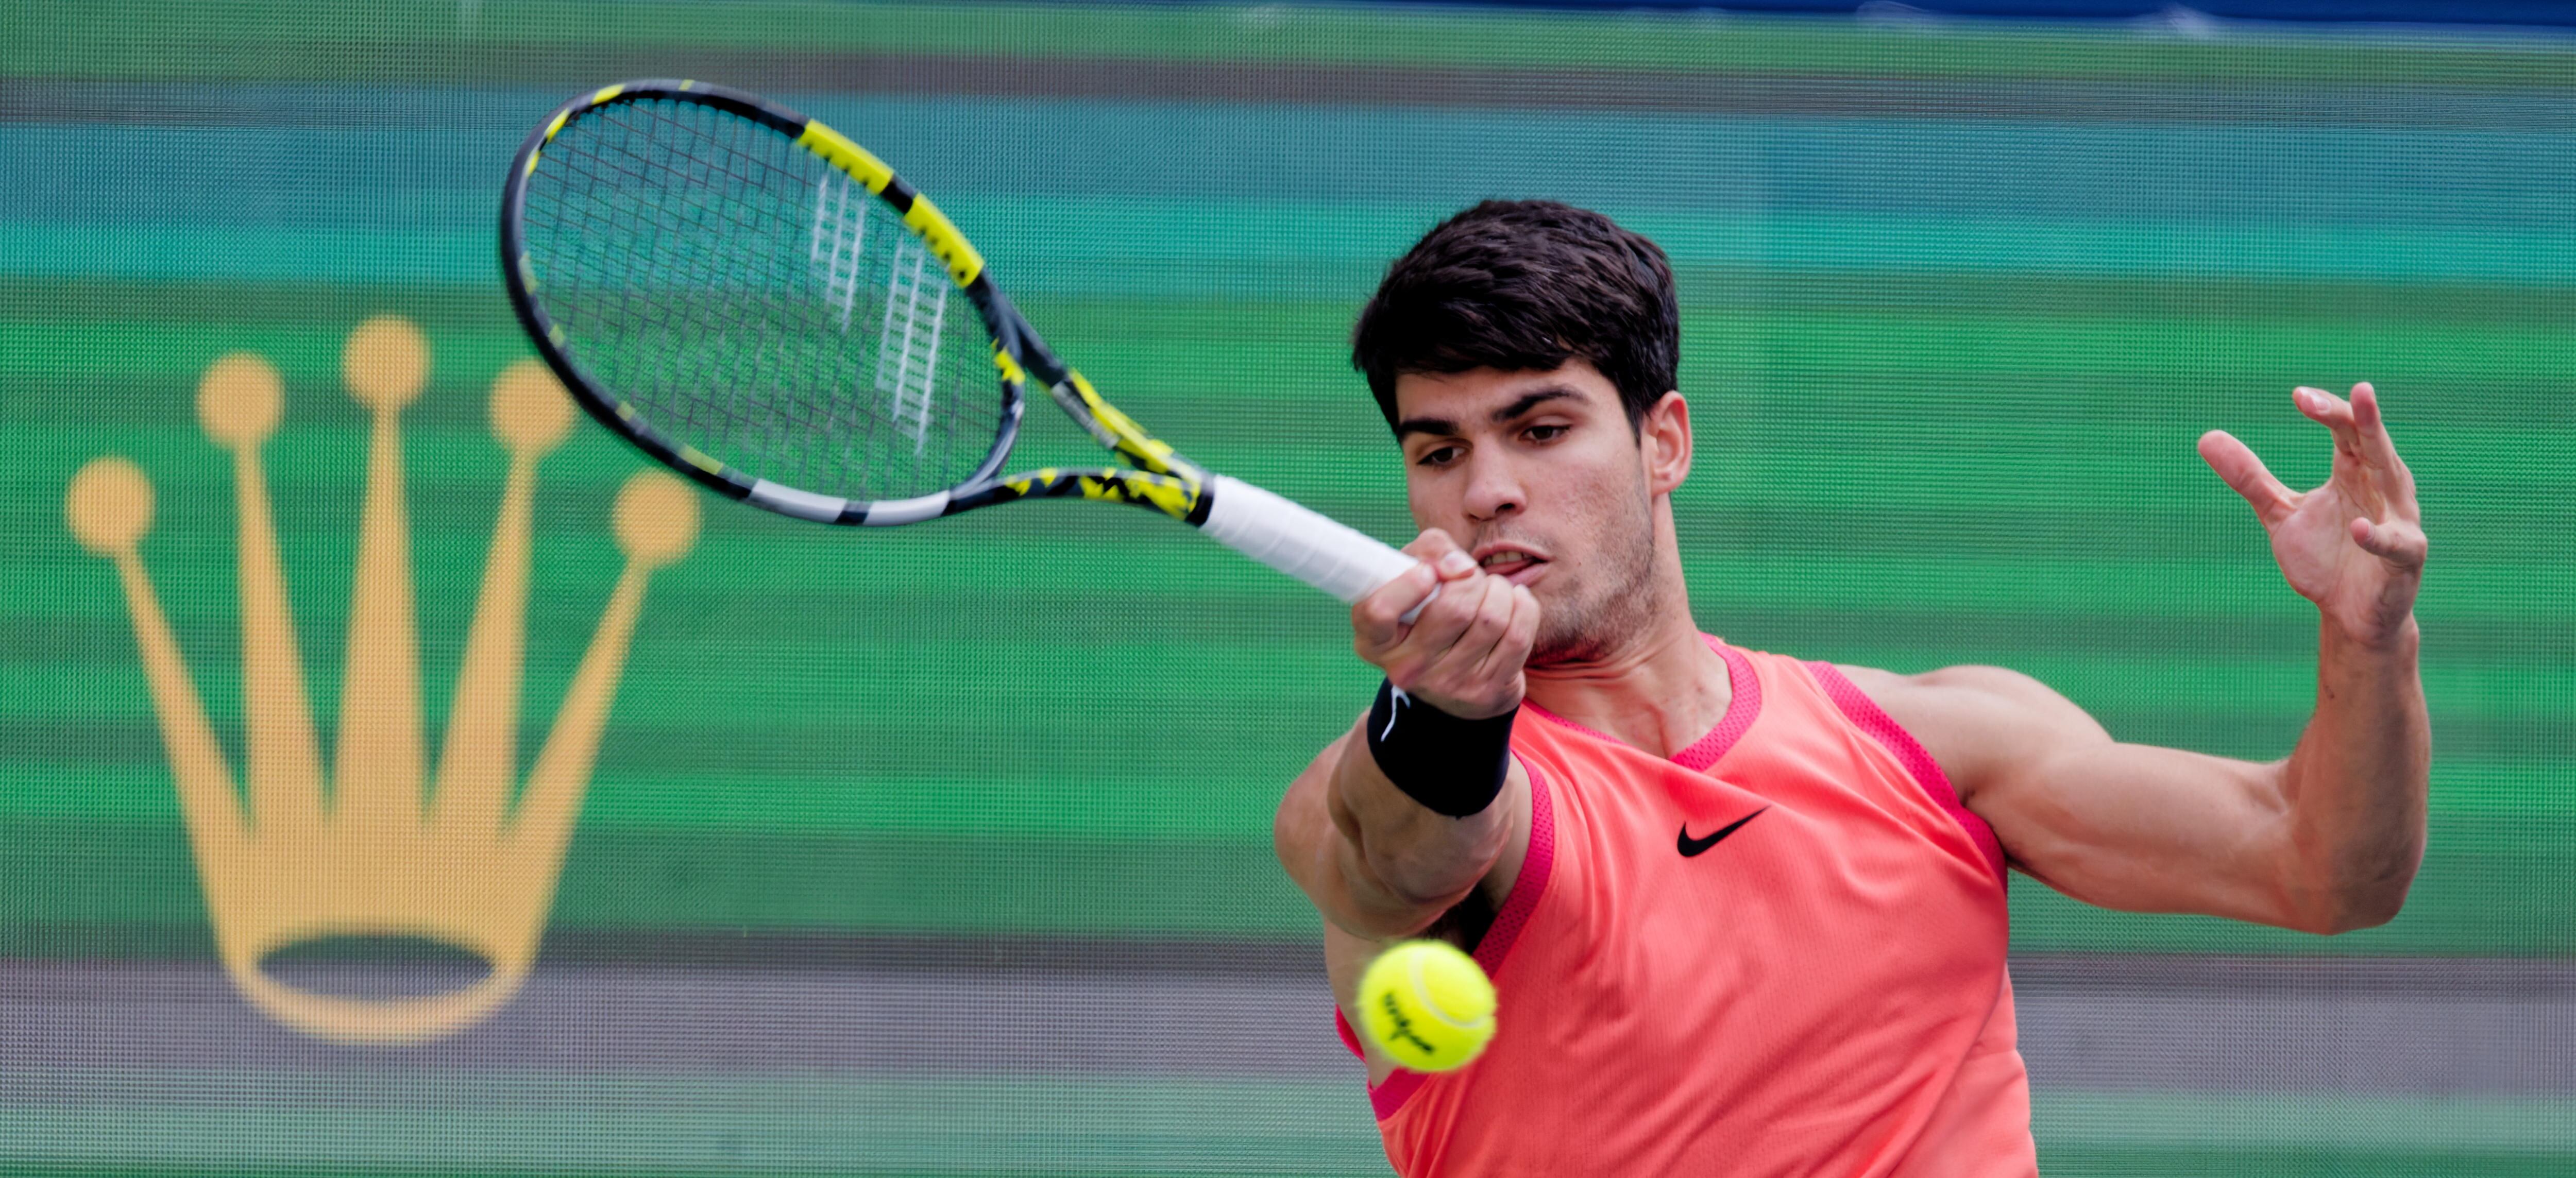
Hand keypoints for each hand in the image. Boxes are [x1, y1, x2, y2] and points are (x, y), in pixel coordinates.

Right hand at [1350, 530, 1540, 718]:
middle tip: (1470, 576)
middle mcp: (1408, 668)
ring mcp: (1449, 684)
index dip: (1407, 584)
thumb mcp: (1413, 573)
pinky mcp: (1488, 692)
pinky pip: (1519, 636)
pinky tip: (1512, 603)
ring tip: (1491, 590)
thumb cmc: (1427, 608)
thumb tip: (1462, 567)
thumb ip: (1429, 551)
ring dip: (1499, 590)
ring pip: (1492, 618)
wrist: (1452, 678)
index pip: (1379, 612)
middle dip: (1473, 578)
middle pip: (1456, 608)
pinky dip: (1522, 606)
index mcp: (1375, 641)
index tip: (1426, 573)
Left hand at [2200, 382, 2427, 649]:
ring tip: (2365, 423)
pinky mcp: (2405, 559)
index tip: (2298, 395)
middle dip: (2363, 417)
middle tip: (2360, 388)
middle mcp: (2382, 489)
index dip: (2328, 410)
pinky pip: (2393, 544)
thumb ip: (2250, 478)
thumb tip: (2206, 437)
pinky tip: (2357, 528)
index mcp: (2355, 472)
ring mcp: (2398, 521)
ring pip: (2394, 480)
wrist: (2350, 615)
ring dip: (2382, 452)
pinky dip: (2376, 536)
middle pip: (2374, 445)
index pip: (2347, 430)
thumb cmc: (2324, 558)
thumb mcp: (2280, 513)